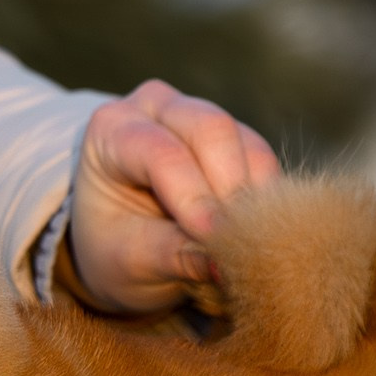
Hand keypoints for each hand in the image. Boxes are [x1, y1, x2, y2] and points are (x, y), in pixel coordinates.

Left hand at [61, 81, 278, 316]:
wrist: (122, 240)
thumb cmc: (112, 247)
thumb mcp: (128, 260)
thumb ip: (172, 257)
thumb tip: (222, 267)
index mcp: (111, 130)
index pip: (161, 152)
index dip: (193, 196)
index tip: (214, 239)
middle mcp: (156, 108)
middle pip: (211, 129)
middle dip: (230, 189)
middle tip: (237, 244)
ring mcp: (199, 115)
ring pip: (246, 144)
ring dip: (252, 199)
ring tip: (242, 245)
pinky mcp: (234, 136)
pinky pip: (262, 162)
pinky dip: (264, 200)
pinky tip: (252, 234)